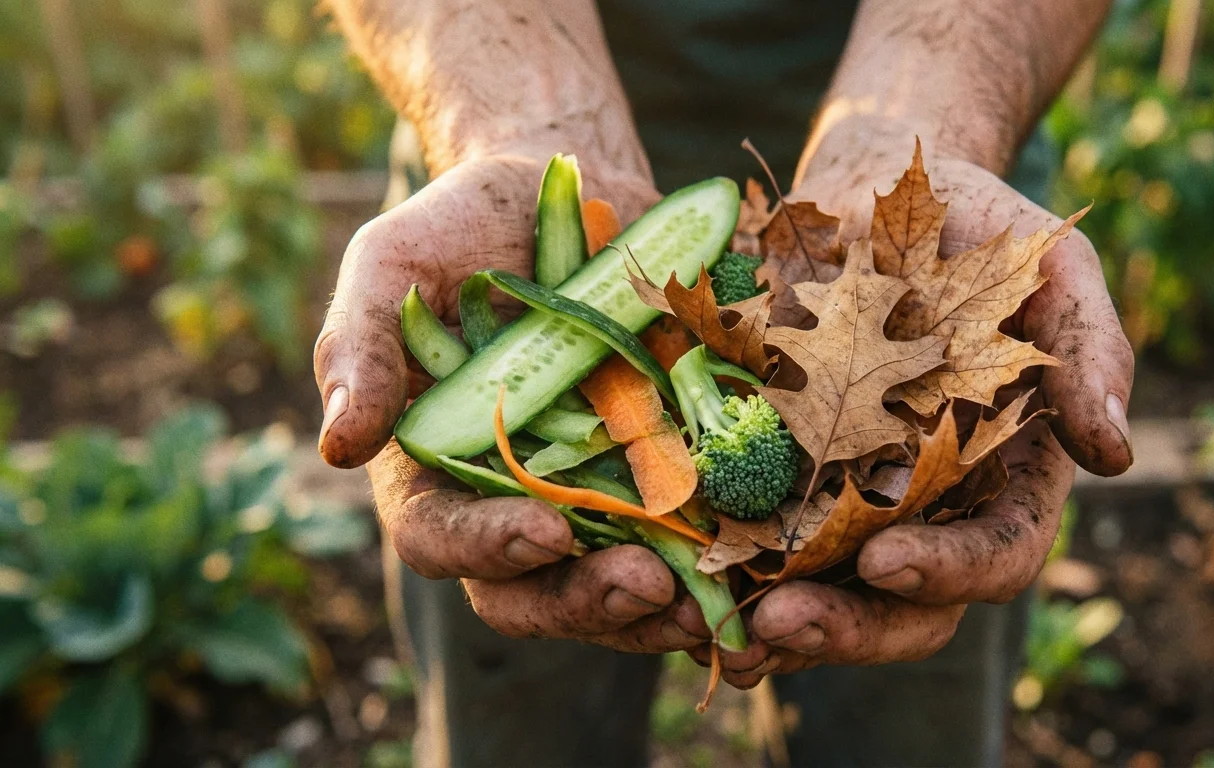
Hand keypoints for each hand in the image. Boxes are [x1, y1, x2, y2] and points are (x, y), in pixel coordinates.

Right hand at [314, 154, 710, 652]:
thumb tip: (337, 448)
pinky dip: (723, 559)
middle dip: (587, 600)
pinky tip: (761, 560)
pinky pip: (693, 538)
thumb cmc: (461, 229)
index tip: (542, 532)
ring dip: (665, 604)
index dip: (487, 547)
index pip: (443, 538)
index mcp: (435, 470)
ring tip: (712, 600)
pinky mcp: (666, 472)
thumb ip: (359, 348)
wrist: (567, 191)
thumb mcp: (393, 266)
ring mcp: (596, 495)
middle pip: (536, 592)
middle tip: (643, 585)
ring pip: (619, 586)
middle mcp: (514, 502)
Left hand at [700, 140, 1131, 681]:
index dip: (950, 570)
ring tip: (713, 633)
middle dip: (847, 625)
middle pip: (903, 604)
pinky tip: (670, 576)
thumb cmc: (977, 224)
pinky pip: (745, 537)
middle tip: (779, 621)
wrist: (871, 188)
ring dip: (771, 623)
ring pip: (820, 591)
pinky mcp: (772, 470)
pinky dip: (715, 566)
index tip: (885, 560)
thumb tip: (1116, 454)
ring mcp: (844, 494)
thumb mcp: (1050, 268)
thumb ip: (1089, 350)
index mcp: (1004, 475)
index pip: (996, 553)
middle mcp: (925, 503)